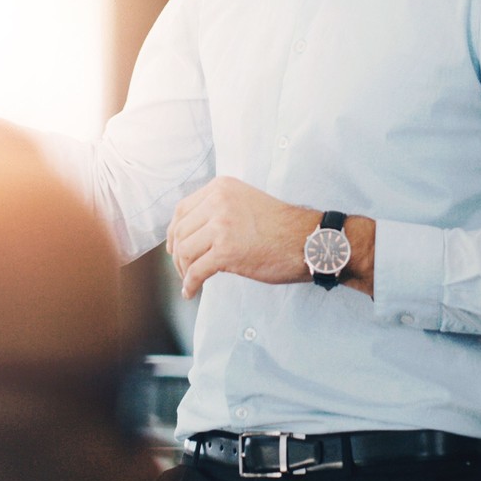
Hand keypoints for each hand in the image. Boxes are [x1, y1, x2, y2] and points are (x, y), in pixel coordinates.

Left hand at [165, 177, 317, 298]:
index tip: (174, 248)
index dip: (173, 233)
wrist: (307, 240)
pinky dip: (190, 285)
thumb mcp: (244, 202)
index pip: (182, 210)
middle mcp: (218, 202)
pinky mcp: (226, 252)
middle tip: (184, 270)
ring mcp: (222, 226)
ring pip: (184, 252)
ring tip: (190, 281)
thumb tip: (189, 232)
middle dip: (177, 255)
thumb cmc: (281, 226)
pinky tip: (192, 292)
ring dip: (184, 271)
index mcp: (221, 188)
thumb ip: (218, 209)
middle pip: (180, 232)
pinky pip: (196, 271)